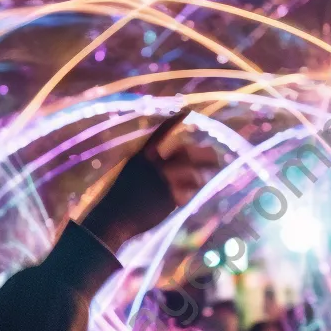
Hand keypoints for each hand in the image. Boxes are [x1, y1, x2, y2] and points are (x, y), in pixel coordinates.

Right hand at [80, 112, 218, 252]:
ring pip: (195, 174)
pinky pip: (189, 194)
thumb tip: (176, 160)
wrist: (115, 218)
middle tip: (215, 158)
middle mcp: (156, 165)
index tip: (187, 112)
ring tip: (210, 177)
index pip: (161, 133)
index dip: (174, 122)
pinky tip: (189, 198)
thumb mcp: (132, 173)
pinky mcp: (171, 198)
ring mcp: (165, 181)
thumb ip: (152, 164)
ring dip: (204, 176)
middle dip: (206, 155)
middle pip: (189, 153)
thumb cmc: (121, 197)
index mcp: (143, 156)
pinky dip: (191, 195)